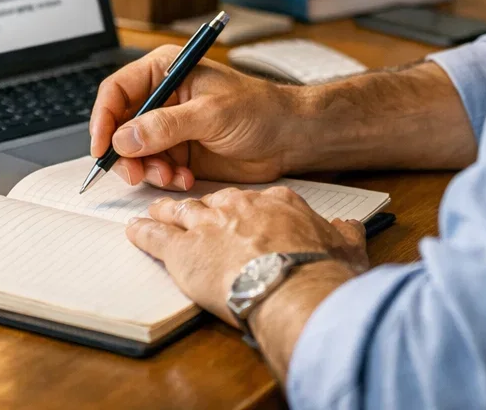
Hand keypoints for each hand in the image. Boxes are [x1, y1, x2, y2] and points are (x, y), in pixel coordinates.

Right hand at [90, 45, 302, 189]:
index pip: (117, 91)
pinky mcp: (178, 152)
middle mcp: (162, 98)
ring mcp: (168, 127)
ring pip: (134, 152)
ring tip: (171, 176)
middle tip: (137, 173)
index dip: (103, 119)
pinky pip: (154, 168)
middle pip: (119, 125)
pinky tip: (185, 179)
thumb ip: (165, 126)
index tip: (102, 147)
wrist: (289, 137)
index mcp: (165, 71)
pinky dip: (163, 178)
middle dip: (125, 153)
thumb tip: (124, 137)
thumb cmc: (259, 110)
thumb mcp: (211, 114)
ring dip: (147, 169)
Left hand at [126, 186, 368, 327]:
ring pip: (181, 211)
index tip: (244, 216)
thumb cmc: (320, 270)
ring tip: (157, 210)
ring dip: (167, 212)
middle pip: (215, 201)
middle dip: (204, 208)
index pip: (256, 200)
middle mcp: (238, 207)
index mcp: (277, 202)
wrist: (294, 286)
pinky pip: (155, 236)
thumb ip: (344, 232)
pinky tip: (134, 230)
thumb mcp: (345, 244)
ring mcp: (208, 225)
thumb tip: (350, 228)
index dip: (246, 210)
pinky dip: (143, 232)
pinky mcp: (183, 250)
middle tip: (195, 213)